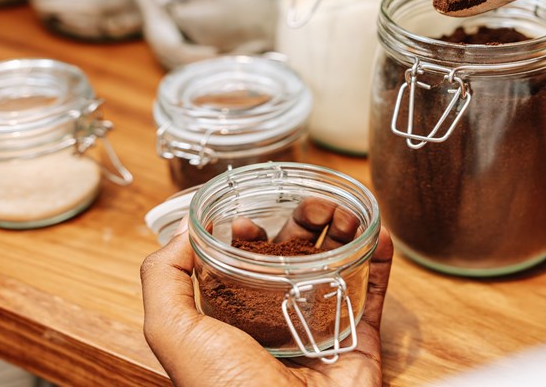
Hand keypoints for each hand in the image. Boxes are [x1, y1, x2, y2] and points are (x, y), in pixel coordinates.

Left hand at [140, 207, 393, 385]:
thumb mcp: (175, 334)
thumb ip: (164, 281)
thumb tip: (181, 233)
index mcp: (233, 320)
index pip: (240, 263)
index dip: (246, 234)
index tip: (251, 218)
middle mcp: (276, 321)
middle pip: (292, 258)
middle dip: (302, 223)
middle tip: (314, 204)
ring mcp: (319, 330)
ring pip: (334, 268)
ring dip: (344, 233)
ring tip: (349, 212)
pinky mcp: (357, 341)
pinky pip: (372, 295)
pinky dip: (380, 263)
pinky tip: (381, 236)